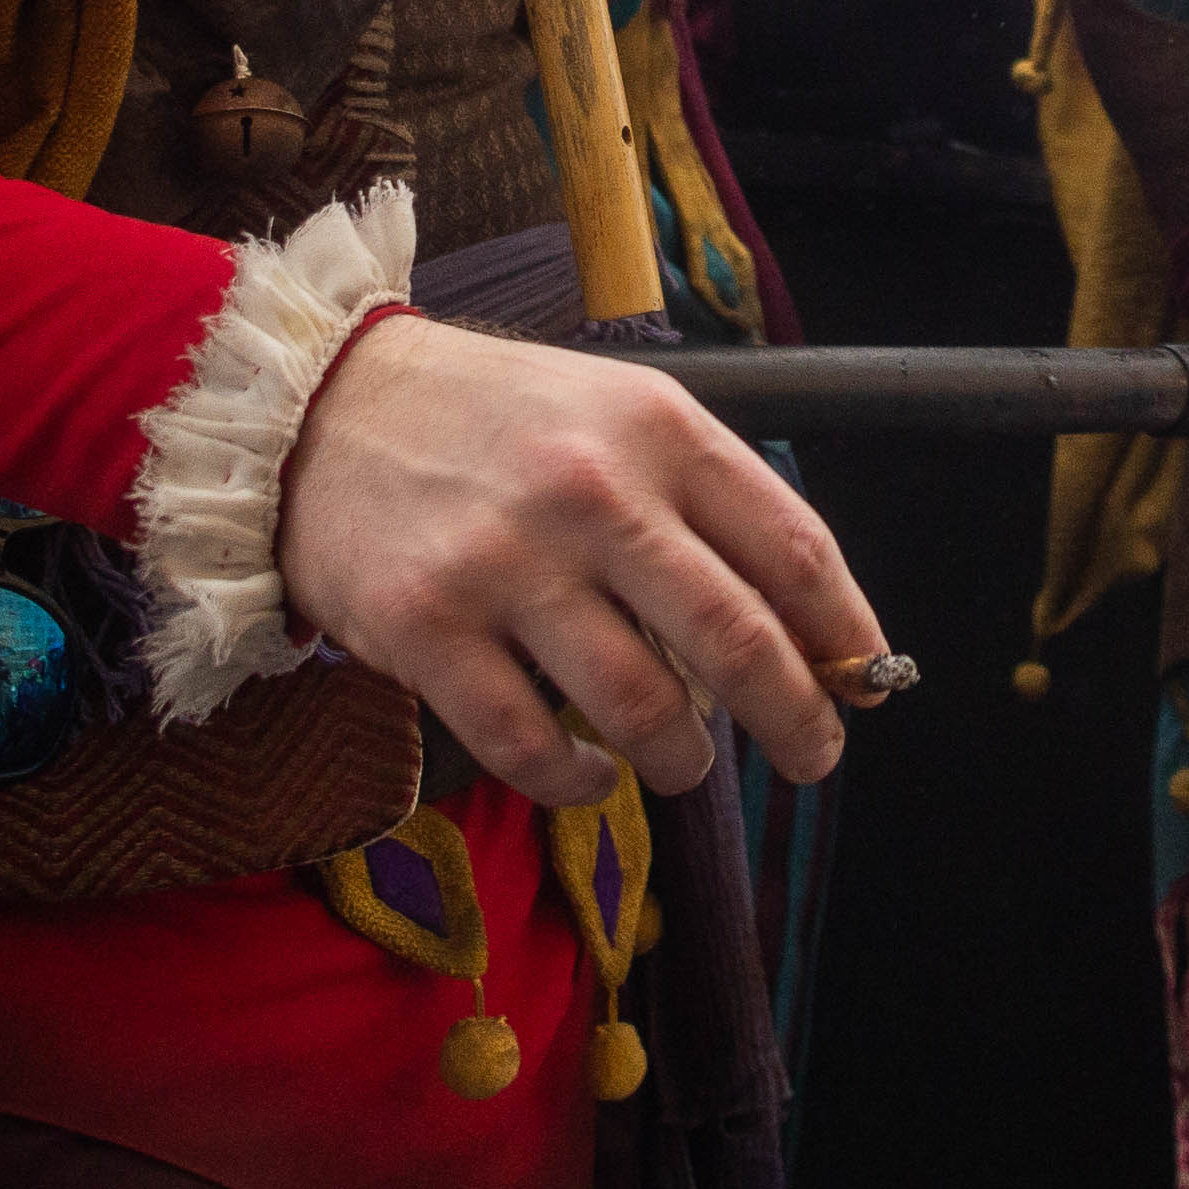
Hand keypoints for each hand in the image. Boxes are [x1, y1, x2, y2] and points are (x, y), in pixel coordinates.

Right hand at [276, 313, 887, 805]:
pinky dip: (578, 780)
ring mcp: (505, 564)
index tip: (866, 679)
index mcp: (657, 429)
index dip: (847, 631)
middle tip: (814, 755)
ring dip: (683, 757)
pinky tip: (588, 772)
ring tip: (682, 760)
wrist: (322, 408)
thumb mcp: (616, 416)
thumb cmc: (496, 422)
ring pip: (642, 708)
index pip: (793, 547)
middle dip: (796, 717)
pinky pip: (532, 744)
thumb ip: (707, 505)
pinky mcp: (426, 629)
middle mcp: (591, 492)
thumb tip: (809, 628)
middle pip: (736, 639)